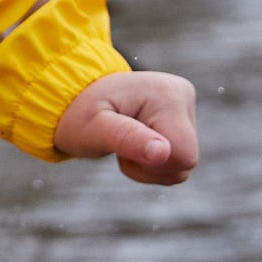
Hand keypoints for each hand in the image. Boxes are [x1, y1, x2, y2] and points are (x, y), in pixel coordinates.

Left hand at [52, 69, 198, 185]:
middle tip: (120, 146)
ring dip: (150, 166)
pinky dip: (152, 162)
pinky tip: (133, 143)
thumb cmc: (79, 113)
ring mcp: (185, 105)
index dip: (152, 165)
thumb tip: (163, 153)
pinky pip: (177, 161)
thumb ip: (128, 139)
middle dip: (150, 166)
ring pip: (182, 164)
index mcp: (167, 95)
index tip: (123, 147)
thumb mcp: (95, 129)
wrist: (74, 96)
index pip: (183, 156)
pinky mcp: (181, 117)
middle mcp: (183, 96)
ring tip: (124, 142)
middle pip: (186, 161)